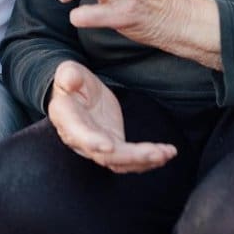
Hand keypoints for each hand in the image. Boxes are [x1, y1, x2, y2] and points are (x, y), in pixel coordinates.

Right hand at [47, 60, 176, 172]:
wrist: (76, 93)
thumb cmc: (71, 81)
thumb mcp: (68, 71)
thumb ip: (68, 75)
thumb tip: (70, 80)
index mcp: (67, 119)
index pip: (79, 134)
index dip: (93, 142)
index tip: (109, 146)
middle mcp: (81, 140)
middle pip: (105, 156)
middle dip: (131, 157)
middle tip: (155, 153)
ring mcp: (98, 146)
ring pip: (120, 162)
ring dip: (144, 161)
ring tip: (166, 153)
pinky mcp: (114, 146)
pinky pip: (130, 159)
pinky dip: (148, 159)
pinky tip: (166, 154)